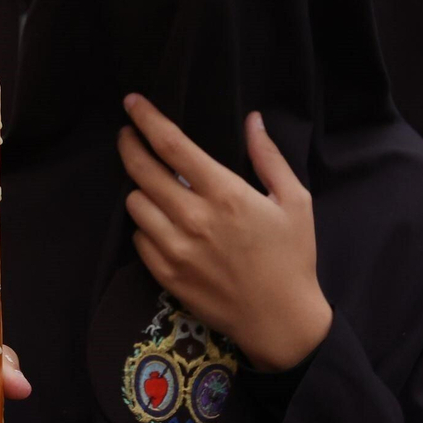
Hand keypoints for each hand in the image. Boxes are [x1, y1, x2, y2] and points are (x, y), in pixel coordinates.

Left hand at [118, 95, 331, 371]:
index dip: (146, 119)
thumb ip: (269, 158)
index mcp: (225, 194)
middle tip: (127, 135)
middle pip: (141, 171)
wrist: (280, 320)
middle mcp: (193, 219)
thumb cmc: (292, 257)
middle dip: (129, 145)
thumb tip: (253, 120)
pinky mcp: (166, 275)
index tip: (132, 103)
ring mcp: (176, 249)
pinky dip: (145, 226)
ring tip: (153, 186)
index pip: (171, 146)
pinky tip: (161, 223)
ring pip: (134, 205)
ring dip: (140, 189)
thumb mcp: (294, 201)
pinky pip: (139, 240)